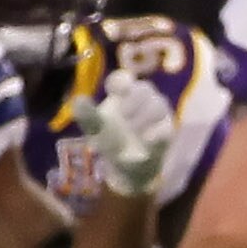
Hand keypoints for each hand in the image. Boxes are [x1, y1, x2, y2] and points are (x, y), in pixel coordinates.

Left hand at [67, 71, 177, 200]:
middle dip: (134, 100)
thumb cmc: (112, 141)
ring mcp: (158, 114)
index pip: (124, 79)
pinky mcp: (168, 131)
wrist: (128, 168)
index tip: (114, 92)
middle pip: (145, 88)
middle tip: (124, 115)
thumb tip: (78, 100)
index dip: (121, 81)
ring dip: (146, 116)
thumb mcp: (95, 130)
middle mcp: (143, 100)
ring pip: (159, 104)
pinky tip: (146, 140)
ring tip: (134, 130)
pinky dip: (157, 133)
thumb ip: (88, 116)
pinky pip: (166, 127)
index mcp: (124, 95)